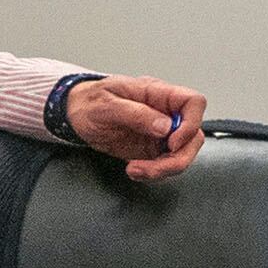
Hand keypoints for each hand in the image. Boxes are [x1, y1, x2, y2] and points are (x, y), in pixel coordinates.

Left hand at [68, 75, 210, 179]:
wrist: (74, 115)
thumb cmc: (89, 101)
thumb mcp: (106, 104)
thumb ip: (136, 113)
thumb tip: (164, 126)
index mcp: (157, 94)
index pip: (193, 102)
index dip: (191, 123)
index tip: (172, 141)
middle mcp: (164, 113)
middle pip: (193, 136)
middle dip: (178, 157)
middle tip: (155, 166)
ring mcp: (159, 133)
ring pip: (181, 155)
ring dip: (163, 169)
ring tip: (136, 170)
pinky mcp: (150, 150)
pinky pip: (163, 165)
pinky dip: (152, 173)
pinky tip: (134, 170)